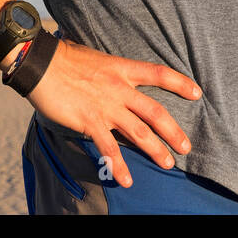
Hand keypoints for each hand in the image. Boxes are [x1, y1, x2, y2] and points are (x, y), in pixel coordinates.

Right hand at [26, 38, 201, 187]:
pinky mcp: (89, 121)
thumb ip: (109, 70)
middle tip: (186, 146)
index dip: (180, 83)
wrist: (40, 63)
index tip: (197, 93)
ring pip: (139, 131)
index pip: (158, 74)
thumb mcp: (95, 58)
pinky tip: (127, 180)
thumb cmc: (63, 57)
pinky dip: (119, 165)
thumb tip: (114, 75)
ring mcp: (106, 106)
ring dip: (155, 149)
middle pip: (155, 111)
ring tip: (169, 164)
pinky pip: (108, 147)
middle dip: (173, 130)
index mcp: (122, 69)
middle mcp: (119, 88)